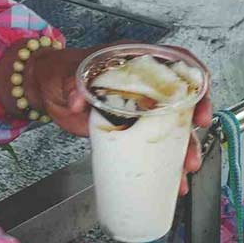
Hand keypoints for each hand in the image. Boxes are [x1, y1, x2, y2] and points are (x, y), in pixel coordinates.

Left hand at [20, 45, 214, 194]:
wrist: (44, 87)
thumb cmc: (60, 70)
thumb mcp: (68, 73)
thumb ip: (75, 85)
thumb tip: (79, 101)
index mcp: (136, 62)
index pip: (178, 65)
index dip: (195, 82)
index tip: (199, 104)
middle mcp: (144, 85)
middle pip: (182, 102)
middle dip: (192, 126)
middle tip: (193, 145)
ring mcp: (138, 108)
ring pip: (171, 129)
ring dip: (181, 150)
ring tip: (185, 170)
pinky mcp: (127, 130)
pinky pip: (150, 146)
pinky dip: (162, 164)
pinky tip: (169, 180)